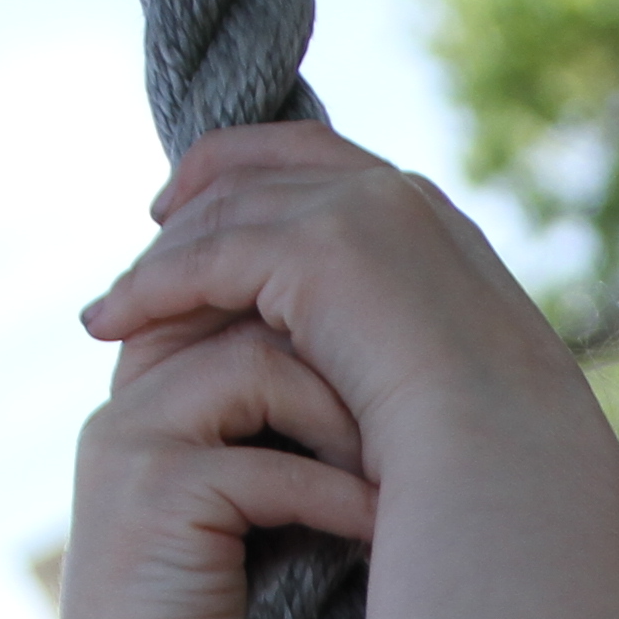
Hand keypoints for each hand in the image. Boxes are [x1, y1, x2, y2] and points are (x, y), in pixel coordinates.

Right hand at [57, 295, 382, 618]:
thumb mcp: (243, 512)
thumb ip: (276, 440)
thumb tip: (385, 386)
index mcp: (144, 399)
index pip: (234, 309)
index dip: (322, 330)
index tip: (403, 372)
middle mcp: (126, 406)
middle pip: (251, 322)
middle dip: (345, 361)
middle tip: (422, 406)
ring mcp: (133, 443)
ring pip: (262, 369)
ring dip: (348, 421)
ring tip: (404, 470)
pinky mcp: (156, 495)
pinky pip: (272, 467)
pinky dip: (339, 498)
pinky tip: (383, 531)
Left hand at [82, 122, 603, 495]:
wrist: (508, 457)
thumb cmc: (489, 449)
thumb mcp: (448, 375)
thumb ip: (405, 340)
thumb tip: (372, 365)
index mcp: (430, 216)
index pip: (317, 160)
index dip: (248, 177)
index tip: (197, 212)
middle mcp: (394, 193)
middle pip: (258, 166)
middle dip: (192, 198)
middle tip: (142, 238)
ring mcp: (358, 209)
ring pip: (222, 212)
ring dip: (158, 256)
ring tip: (110, 308)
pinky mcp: (316, 248)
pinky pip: (204, 258)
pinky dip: (150, 289)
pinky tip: (110, 325)